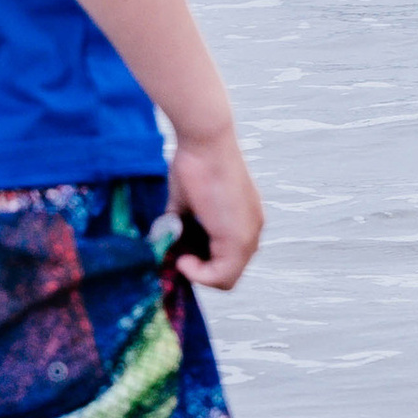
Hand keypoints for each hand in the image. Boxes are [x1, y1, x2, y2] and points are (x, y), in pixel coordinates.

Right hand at [166, 123, 262, 290]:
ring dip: (198, 272)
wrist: (205, 140)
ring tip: (179, 254)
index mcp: (244, 219)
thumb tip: (164, 242)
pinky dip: (199, 274)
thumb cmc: (195, 161)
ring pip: (226, 278)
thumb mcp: (186, 202)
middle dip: (199, 268)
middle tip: (177, 254)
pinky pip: (222, 277)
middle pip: (227, 272)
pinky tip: (182, 258)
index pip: (227, 258)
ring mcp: (248, 235)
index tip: (179, 250)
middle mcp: (252, 230)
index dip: (201, 262)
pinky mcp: (238, 239)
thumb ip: (181, 225)